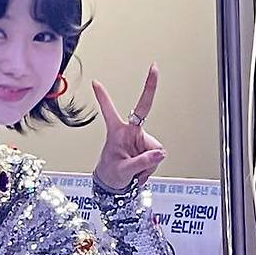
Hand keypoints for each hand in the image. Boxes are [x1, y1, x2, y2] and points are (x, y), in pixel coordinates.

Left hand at [92, 65, 164, 190]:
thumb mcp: (124, 171)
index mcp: (117, 133)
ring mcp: (140, 138)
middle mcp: (130, 131)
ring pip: (155, 148)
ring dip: (149, 162)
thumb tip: (160, 153)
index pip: (110, 112)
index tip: (95, 82)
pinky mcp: (148, 147)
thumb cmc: (111, 174)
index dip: (103, 98)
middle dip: (150, 88)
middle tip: (154, 68)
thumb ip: (141, 162)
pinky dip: (150, 165)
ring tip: (136, 170)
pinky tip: (141, 170)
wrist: (113, 185)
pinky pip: (157, 155)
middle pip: (145, 110)